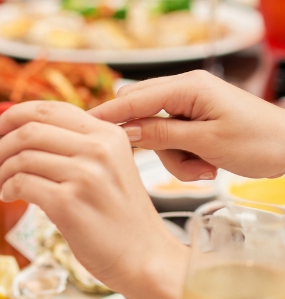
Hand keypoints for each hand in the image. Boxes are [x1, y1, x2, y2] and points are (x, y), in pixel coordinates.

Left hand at [0, 101, 186, 298]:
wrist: (144, 257)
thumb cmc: (121, 219)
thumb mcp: (109, 168)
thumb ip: (77, 148)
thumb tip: (24, 137)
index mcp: (107, 134)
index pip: (50, 109)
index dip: (14, 114)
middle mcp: (98, 149)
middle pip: (29, 129)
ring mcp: (84, 175)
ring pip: (21, 156)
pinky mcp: (68, 203)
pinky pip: (22, 183)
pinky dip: (7, 189)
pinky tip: (9, 196)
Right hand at [89, 70, 284, 180]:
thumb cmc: (260, 141)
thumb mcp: (206, 142)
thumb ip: (161, 135)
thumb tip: (124, 133)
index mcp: (188, 87)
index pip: (133, 98)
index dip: (106, 115)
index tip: (80, 129)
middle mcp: (186, 92)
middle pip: (140, 115)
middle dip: (149, 145)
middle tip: (166, 162)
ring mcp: (189, 107)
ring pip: (155, 134)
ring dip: (172, 158)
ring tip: (201, 169)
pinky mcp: (194, 123)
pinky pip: (171, 141)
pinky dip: (182, 159)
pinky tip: (205, 166)